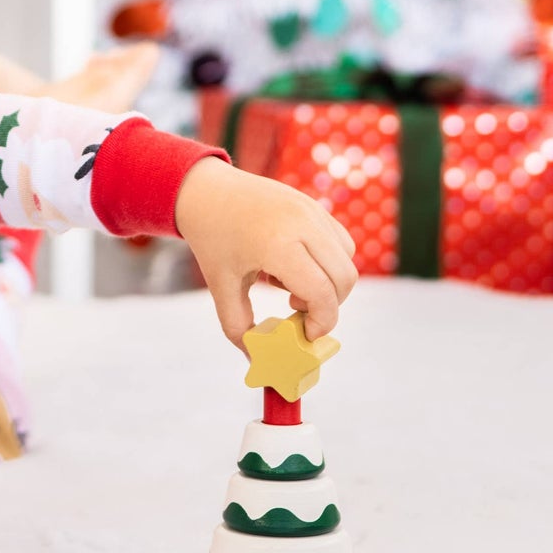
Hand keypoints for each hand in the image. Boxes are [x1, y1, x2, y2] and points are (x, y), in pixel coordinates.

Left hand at [174, 157, 357, 349]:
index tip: (304, 333)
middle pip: (344, 279)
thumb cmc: (212, 240)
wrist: (205, 190)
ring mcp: (311, 210)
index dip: (322, 322)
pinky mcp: (314, 204)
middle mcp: (302, 224)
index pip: (322, 293)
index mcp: (277, 245)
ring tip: (289, 281)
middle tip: (295, 308)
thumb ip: (239, 329)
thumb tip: (259, 361)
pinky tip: (293, 262)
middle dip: (328, 305)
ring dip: (329, 282)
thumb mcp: (220, 287)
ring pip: (347, 259)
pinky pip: (340, 241)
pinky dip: (328, 261)